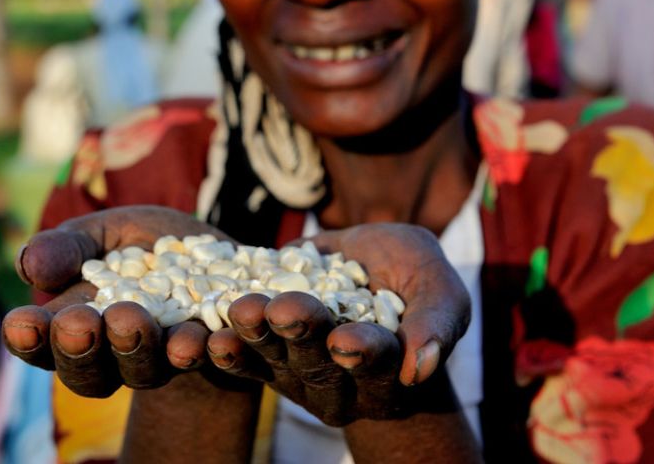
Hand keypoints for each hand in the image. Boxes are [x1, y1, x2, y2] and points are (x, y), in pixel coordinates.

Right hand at [1, 205, 238, 397]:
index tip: (21, 322)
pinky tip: (212, 340)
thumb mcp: (103, 235)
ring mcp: (165, 361)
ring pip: (148, 372)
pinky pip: (217, 363)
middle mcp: (117, 357)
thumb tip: (29, 265)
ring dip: (144, 351)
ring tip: (136, 324)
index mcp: (77, 329)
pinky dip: (215, 351)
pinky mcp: (217, 355)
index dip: (31, 339)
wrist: (216, 258)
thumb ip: (68, 249)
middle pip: (92, 373)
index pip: (44, 345)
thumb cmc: (143, 247)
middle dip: (84, 349)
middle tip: (82, 322)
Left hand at [205, 223, 470, 425]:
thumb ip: (435, 325)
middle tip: (287, 310)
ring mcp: (299, 374)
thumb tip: (418, 369)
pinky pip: (244, 357)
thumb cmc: (417, 278)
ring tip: (244, 310)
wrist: (373, 267)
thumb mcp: (441, 292)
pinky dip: (228, 346)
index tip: (346, 340)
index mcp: (389, 377)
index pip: (378, 367)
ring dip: (257, 337)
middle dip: (302, 335)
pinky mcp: (266, 358)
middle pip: (320, 365)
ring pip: (276, 360)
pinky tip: (212, 333)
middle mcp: (342, 386)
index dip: (363, 354)